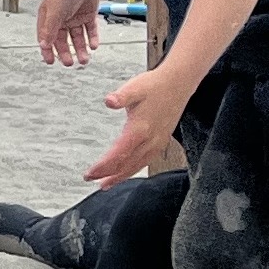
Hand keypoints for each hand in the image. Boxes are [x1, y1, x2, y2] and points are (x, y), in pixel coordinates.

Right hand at [36, 0, 103, 66]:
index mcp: (48, 18)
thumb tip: (43, 45)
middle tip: (70, 63)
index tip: (50, 61)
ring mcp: (75, 18)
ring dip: (81, 49)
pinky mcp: (88, 15)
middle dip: (66, 53)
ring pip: (78, 38)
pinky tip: (93, 46)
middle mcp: (61, 19)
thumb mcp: (54, 13)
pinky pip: (90, 30)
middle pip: (63, 40)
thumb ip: (49, 30)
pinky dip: (92, 38)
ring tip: (84, 59)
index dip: (47, 50)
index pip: (47, 38)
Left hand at [83, 62, 189, 186]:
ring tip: (106, 184)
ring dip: (121, 176)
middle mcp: (150, 140)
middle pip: (127, 164)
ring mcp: (157, 142)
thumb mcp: (135, 87)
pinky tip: (126, 171)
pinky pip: (145, 161)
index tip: (89, 174)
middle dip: (108, 174)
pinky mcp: (161, 141)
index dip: (103, 166)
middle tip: (91, 180)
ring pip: (137, 165)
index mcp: (140, 128)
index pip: (119, 154)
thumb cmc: (155, 85)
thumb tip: (109, 101)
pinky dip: (133, 169)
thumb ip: (121, 96)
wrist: (178, 83)